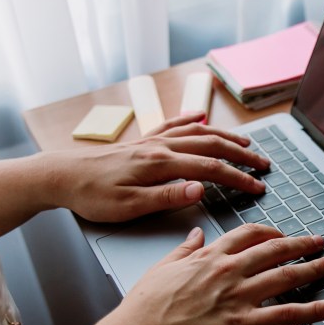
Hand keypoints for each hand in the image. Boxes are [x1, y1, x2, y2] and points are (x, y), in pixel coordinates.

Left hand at [45, 111, 270, 222]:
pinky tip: (201, 117)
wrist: (59, 175)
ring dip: (225, 136)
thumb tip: (201, 188)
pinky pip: (172, 124)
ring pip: (198, 132)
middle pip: (212, 146)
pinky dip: (191, 120)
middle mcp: (161, 147)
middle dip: (242, 154)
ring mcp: (152, 140)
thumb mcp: (129, 206)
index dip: (239, 178)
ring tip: (246, 143)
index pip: (212, 170)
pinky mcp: (142, 140)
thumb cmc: (91, 195)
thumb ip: (167, 196)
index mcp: (161, 164)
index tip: (258, 187)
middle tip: (264, 164)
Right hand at [113, 224, 323, 324]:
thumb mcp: (161, 267)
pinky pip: (289, 314)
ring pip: (287, 276)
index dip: (270, 232)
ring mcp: (239, 296)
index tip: (280, 234)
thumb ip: (184, 249)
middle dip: (300, 244)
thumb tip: (196, 234)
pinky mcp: (244, 323)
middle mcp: (229, 271)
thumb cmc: (145, 309)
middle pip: (274, 250)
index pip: (248, 235)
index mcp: (210, 257)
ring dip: (313, 268)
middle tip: (318, 242)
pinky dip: (318, 309)